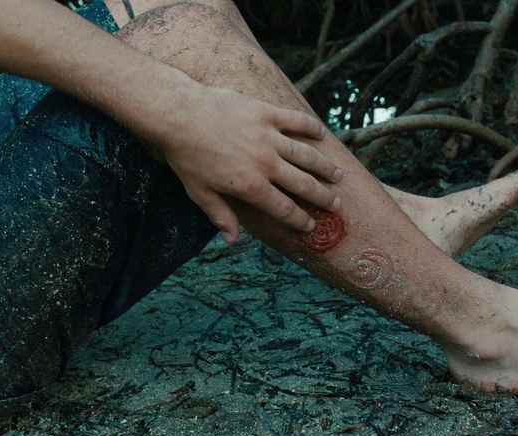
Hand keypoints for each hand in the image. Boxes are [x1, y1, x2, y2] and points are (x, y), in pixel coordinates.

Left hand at [153, 85, 342, 242]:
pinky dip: (312, 127)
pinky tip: (323, 135)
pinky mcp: (267, 113)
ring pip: (307, 155)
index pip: (284, 209)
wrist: (179, 115)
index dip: (300, 220)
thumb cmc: (185, 156)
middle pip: (303, 185)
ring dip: (325, 167)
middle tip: (336, 203)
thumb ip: (220, 215)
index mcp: (250, 187)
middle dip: (323, 197)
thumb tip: (232, 240)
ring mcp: (269, 137)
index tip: (312, 226)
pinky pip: (296, 121)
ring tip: (338, 175)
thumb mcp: (199, 192)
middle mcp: (266, 164)